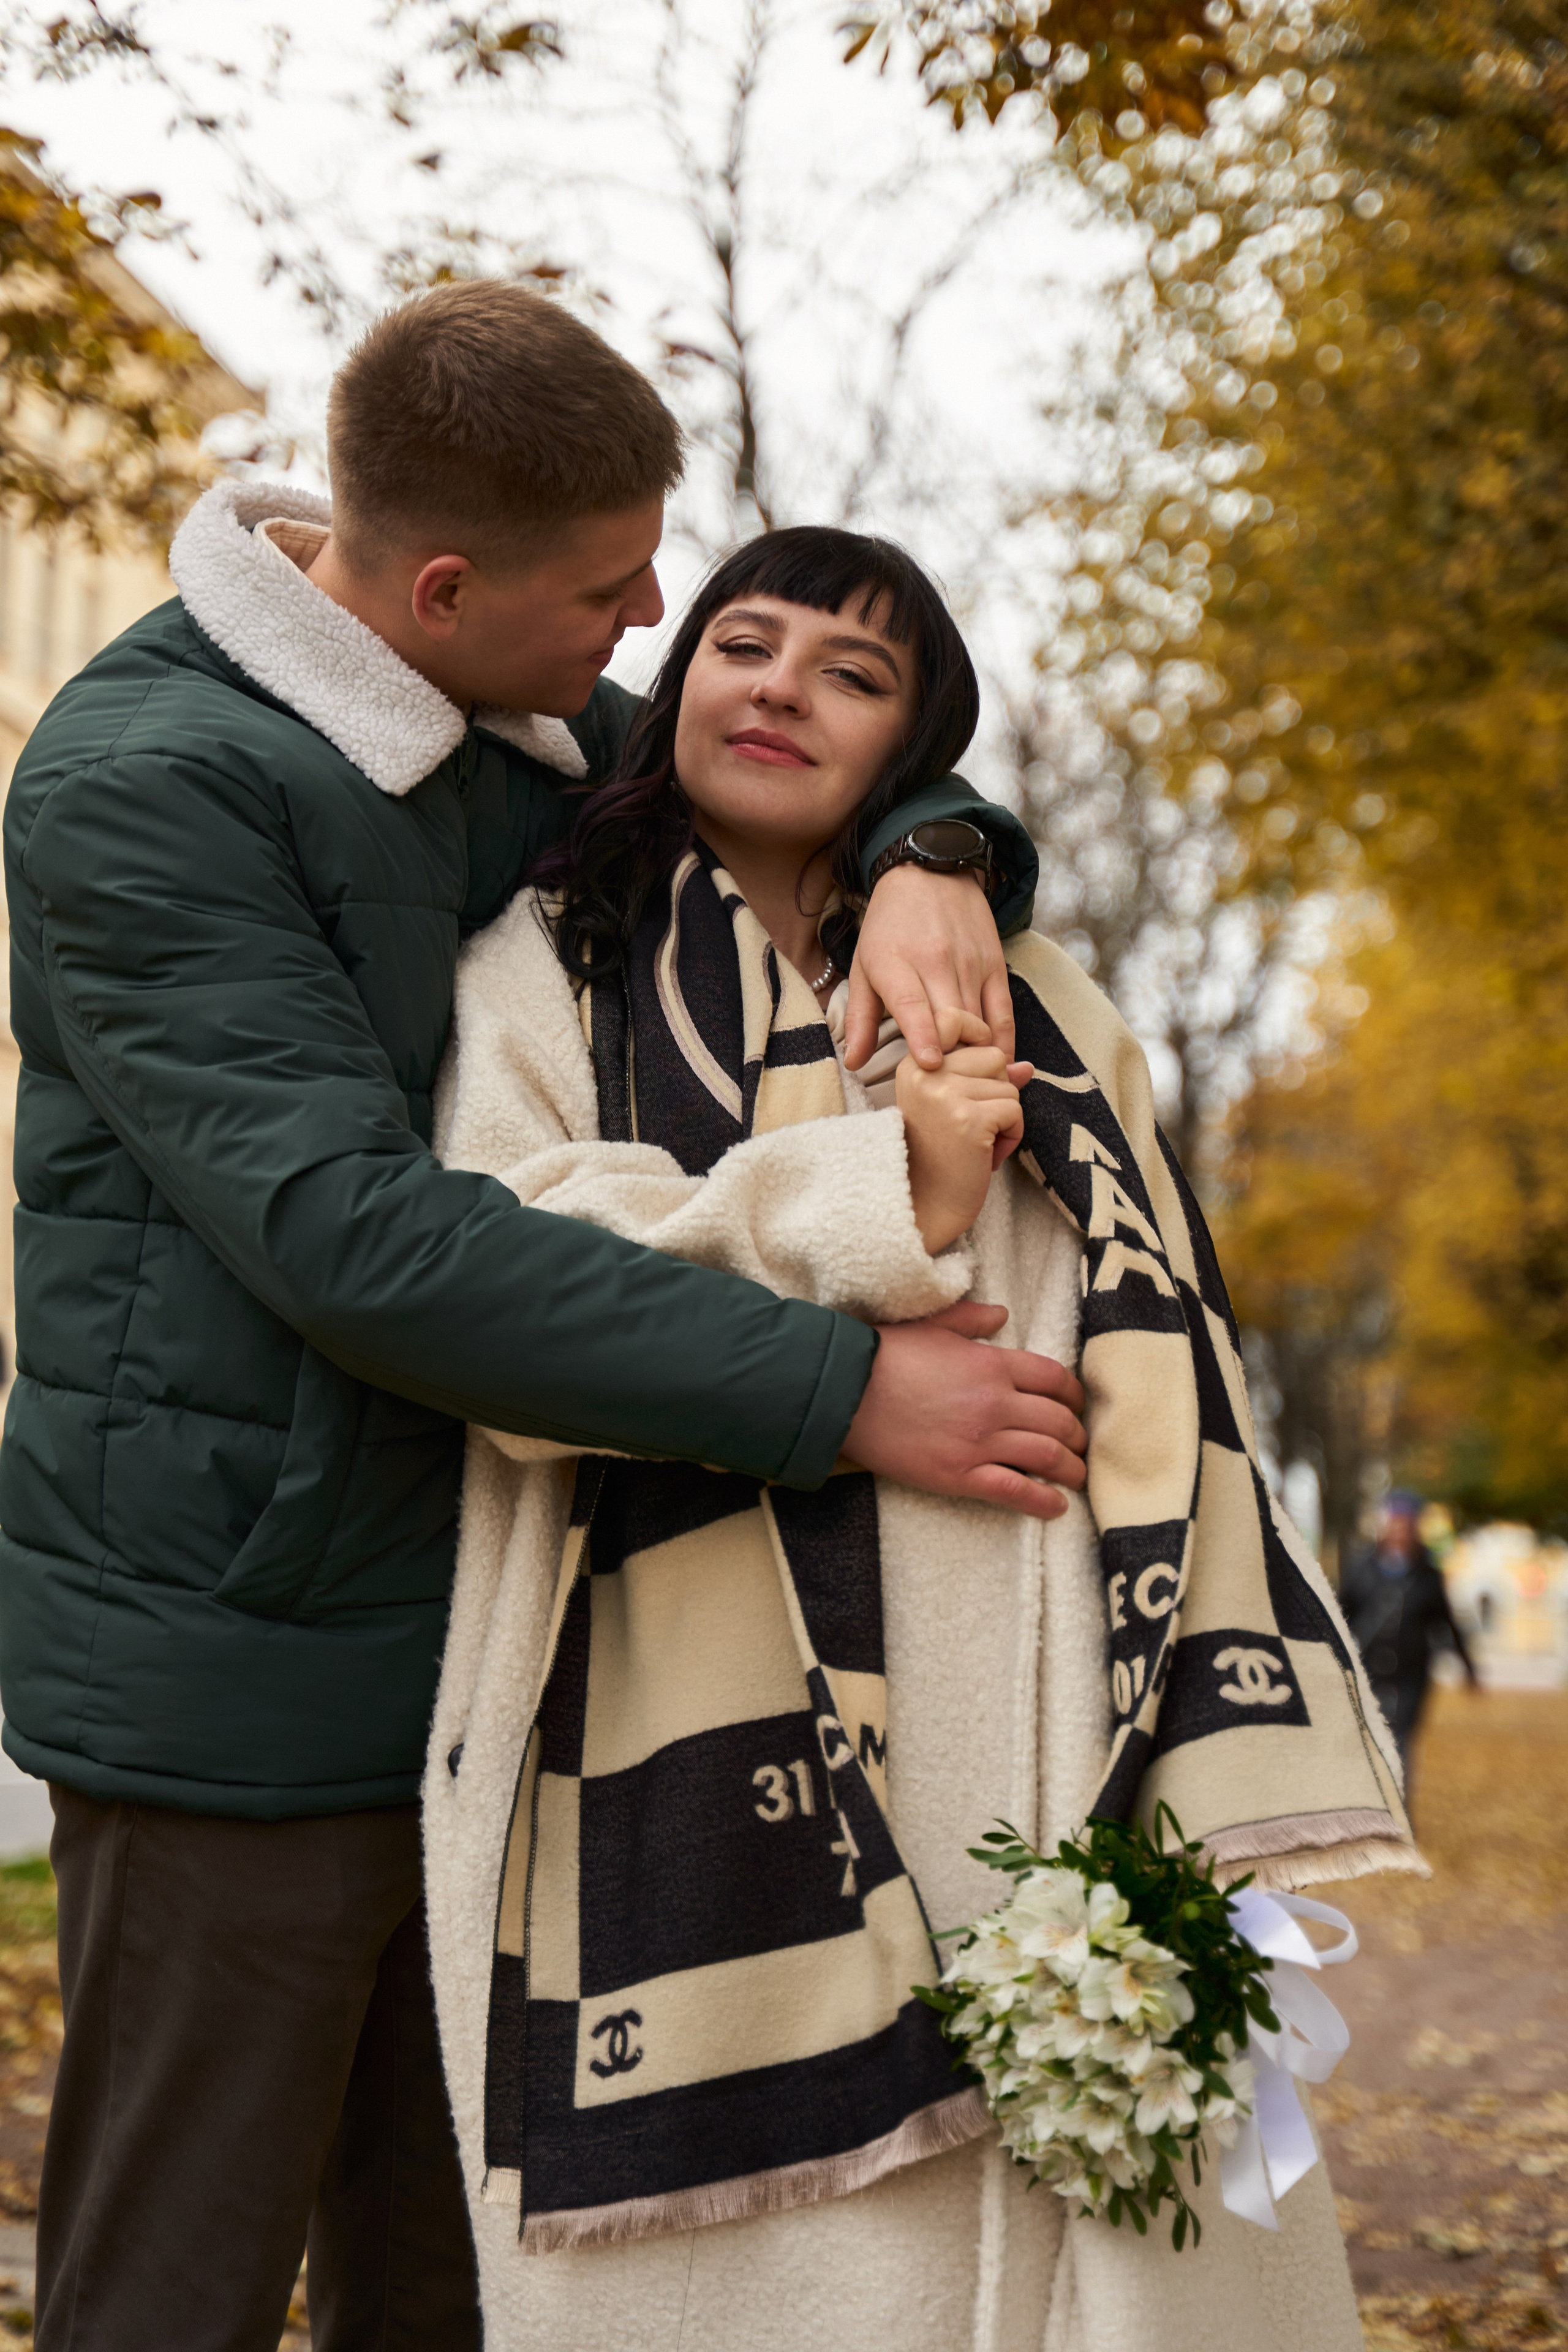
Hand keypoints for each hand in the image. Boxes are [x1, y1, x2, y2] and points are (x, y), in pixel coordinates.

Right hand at [842, 1300, 1087, 1519]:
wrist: (845, 1391)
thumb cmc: (885, 1354)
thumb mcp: (933, 1324)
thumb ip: (972, 1319)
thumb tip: (1002, 1314)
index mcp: (993, 1364)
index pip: (1055, 1379)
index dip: (1074, 1395)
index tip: (1076, 1405)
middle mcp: (996, 1403)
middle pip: (1059, 1421)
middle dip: (1078, 1435)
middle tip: (1080, 1444)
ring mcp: (980, 1442)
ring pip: (1047, 1457)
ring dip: (1072, 1469)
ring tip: (1078, 1476)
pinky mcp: (960, 1475)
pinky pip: (1015, 1491)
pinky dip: (1043, 1501)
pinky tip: (1058, 1506)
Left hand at [846, 863, 1014, 1071]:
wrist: (931, 873)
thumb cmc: (889, 926)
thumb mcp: (863, 965)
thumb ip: (860, 1018)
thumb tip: (852, 1063)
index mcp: (896, 963)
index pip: (912, 1004)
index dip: (922, 1036)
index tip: (931, 1064)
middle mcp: (936, 963)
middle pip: (950, 1021)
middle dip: (950, 1059)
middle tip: (946, 1093)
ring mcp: (970, 964)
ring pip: (978, 1022)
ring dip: (975, 1056)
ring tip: (970, 1087)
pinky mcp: (995, 965)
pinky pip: (1003, 1013)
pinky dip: (1002, 1042)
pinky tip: (997, 1065)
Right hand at [895, 1008, 1031, 1252]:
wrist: (922, 1208)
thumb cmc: (937, 1160)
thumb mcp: (952, 1110)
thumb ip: (983, 1080)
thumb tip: (1025, 1067)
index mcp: (914, 1065)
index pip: (953, 1019)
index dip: (977, 1037)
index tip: (979, 1069)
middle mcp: (925, 1072)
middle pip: (994, 1056)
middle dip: (996, 1092)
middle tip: (973, 1126)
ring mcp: (946, 1094)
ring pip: (1009, 1086)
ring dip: (1005, 1119)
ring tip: (978, 1144)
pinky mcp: (969, 1119)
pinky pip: (1015, 1110)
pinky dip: (1010, 1136)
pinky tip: (986, 1155)